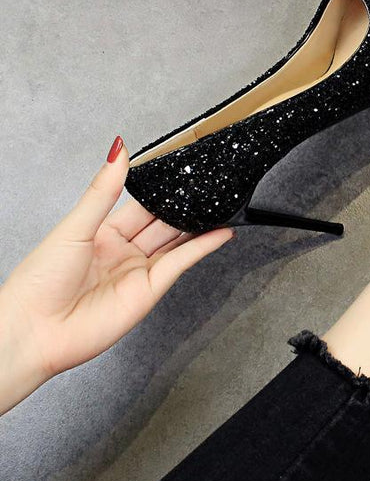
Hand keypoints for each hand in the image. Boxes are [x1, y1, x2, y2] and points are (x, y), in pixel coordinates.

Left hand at [0, 137, 233, 413]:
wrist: (35, 330)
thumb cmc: (40, 281)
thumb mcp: (75, 225)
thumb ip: (104, 190)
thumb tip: (117, 151)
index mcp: (102, 234)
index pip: (142, 207)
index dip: (163, 192)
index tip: (185, 173)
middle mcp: (123, 252)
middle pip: (163, 224)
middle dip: (186, 207)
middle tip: (211, 188)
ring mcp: (139, 272)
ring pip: (176, 242)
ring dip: (200, 226)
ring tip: (224, 206)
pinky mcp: (151, 291)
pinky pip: (181, 263)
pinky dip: (203, 247)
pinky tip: (221, 233)